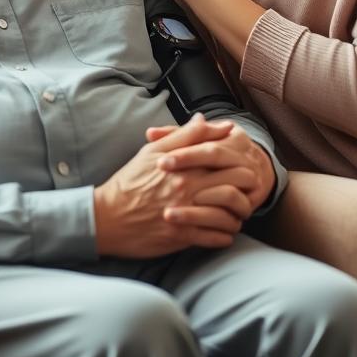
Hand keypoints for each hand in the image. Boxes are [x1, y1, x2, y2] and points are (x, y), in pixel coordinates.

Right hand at [94, 114, 258, 257]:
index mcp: (183, 167)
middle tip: (250, 190)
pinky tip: (227, 231)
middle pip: (233, 187)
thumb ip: (183, 136)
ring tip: (241, 212)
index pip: (224, 159)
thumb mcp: (152, 152)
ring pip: (228, 216)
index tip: (246, 162)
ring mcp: (186, 215)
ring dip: (240, 215)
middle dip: (248, 189)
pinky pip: (215, 238)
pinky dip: (226, 236)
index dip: (241, 160)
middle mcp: (187, 190)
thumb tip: (204, 119)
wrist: (106, 217)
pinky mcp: (182, 237)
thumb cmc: (128, 182)